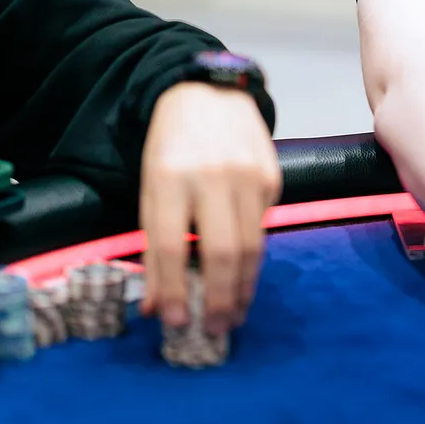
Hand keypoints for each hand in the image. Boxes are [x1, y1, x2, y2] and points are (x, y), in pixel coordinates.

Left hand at [138, 82, 279, 335]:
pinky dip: (252, 252)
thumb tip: (158, 307)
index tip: (176, 321)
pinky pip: (263, 226)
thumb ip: (154, 246)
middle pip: (222, 251)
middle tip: (217, 328)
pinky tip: (244, 266)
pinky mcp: (274, 176)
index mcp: (170, 177)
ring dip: (244, 286)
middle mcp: (213, 175)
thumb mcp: (150, 189)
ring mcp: (249, 175)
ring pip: (251, 245)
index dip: (173, 288)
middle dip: (220, 298)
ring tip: (235, 312)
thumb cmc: (171, 147)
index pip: (170, 244)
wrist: (209, 95)